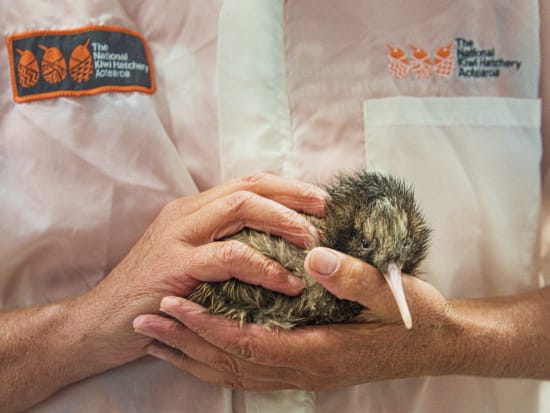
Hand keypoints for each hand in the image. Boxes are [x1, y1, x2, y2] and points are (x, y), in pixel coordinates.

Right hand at [77, 173, 326, 366]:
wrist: (99, 321)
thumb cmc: (153, 292)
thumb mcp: (190, 259)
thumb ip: (222, 245)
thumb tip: (273, 245)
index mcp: (193, 209)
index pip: (247, 183)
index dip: (286, 187)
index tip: (319, 200)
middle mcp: (187, 214)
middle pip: (249, 187)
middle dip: (293, 195)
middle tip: (325, 210)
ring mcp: (178, 236)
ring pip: (241, 209)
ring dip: (283, 222)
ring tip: (311, 242)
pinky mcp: (174, 265)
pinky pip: (229, 257)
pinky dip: (264, 266)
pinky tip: (285, 282)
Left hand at [133, 247, 458, 389]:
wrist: (437, 345)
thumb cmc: (418, 318)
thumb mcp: (395, 293)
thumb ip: (355, 278)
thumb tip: (312, 256)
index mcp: (322, 350)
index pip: (250, 342)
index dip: (208, 325)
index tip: (174, 302)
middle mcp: (306, 369)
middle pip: (232, 362)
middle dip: (186, 341)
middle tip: (145, 320)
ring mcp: (304, 373)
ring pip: (236, 372)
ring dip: (194, 354)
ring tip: (157, 337)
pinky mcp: (305, 367)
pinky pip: (250, 372)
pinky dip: (218, 362)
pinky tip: (199, 350)